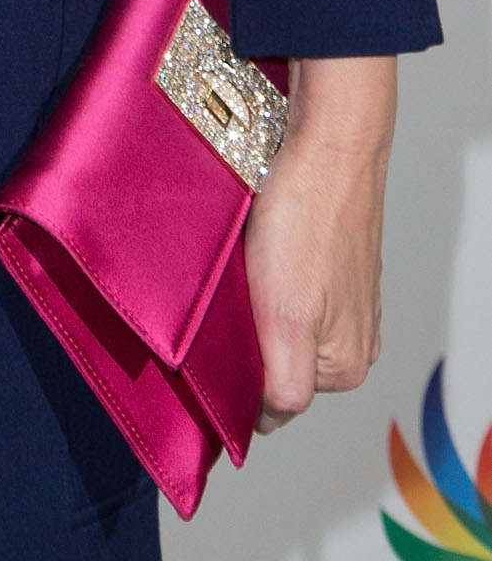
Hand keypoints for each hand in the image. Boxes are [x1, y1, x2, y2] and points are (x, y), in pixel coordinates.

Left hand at [245, 55, 396, 430]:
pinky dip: (260, 272)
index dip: (233, 377)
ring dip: (248, 302)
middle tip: (219, 298)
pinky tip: (250, 247)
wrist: (326, 139)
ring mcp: (343, 297)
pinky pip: (282, 283)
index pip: (272, 401)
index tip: (207, 345)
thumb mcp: (287, 319)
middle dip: (241, 337)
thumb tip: (265, 421)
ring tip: (235, 268)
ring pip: (275, 320)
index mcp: (344, 366)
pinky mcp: (329, 260)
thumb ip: (282, 383)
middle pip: (274, 360)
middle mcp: (352, 338)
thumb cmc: (306, 218)